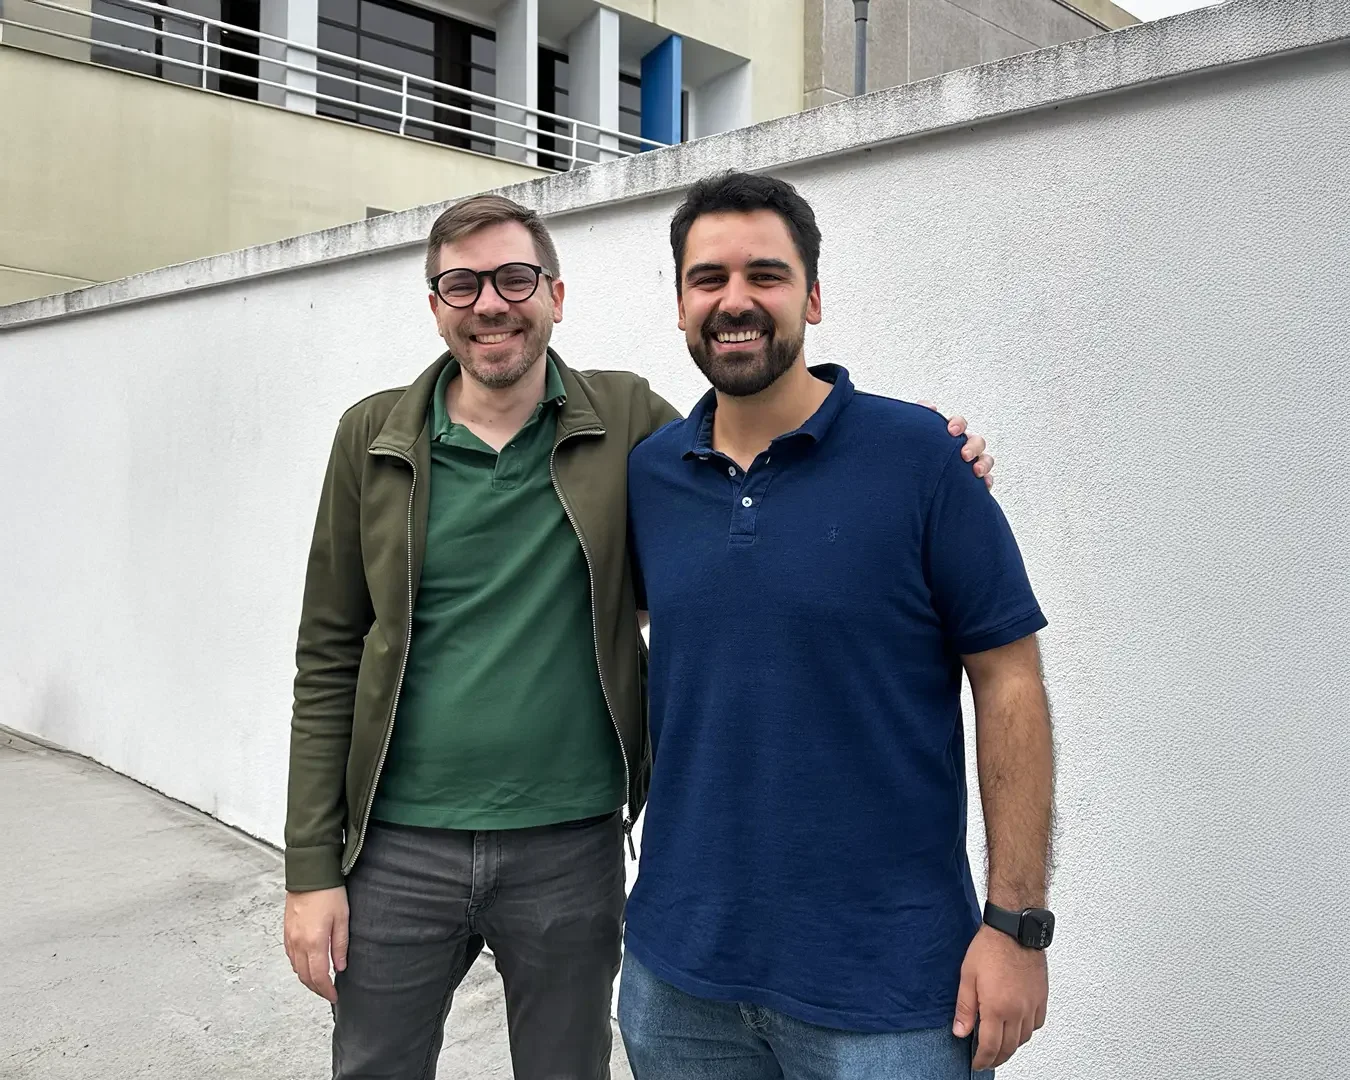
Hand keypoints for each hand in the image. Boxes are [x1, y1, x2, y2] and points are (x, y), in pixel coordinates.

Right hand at [284, 886, 348, 1002]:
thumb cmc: (329, 893)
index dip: (326, 990)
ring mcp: (290, 938)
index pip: (318, 976)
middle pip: (304, 976)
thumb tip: (340, 967)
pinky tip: (308, 965)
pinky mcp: (286, 931)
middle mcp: (298, 943)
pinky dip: (298, 966)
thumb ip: (341, 945)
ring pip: (296, 968)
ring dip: (307, 979)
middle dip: (316, 988)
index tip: (334, 996)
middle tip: (328, 993)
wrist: (310, 874)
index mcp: (314, 942)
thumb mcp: (342, 918)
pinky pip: (290, 957)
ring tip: (320, 982)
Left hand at [918, 402, 994, 488]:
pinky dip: (987, 481)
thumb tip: (931, 406)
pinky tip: (983, 484)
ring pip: (985, 459)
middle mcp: (961, 447)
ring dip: (984, 463)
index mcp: (948, 435)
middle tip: (964, 455)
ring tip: (976, 471)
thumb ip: (920, 417)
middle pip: (976, 441)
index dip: (958, 424)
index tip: (951, 431)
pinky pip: (985, 480)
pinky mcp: (971, 481)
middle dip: (973, 446)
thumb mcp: (911, 435)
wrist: (909, 482)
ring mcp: (969, 464)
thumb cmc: (912, 457)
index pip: (958, 423)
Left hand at [953, 924, 1047, 1069]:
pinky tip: (1018, 1027)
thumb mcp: (967, 976)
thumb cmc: (990, 947)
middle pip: (1009, 1048)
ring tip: (1000, 1045)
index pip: (991, 1047)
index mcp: (997, 1008)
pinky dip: (1027, 1031)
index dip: (982, 1060)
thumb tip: (960, 1032)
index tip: (976, 1064)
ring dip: (1012, 1046)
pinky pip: (1037, 1024)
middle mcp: (1018, 1011)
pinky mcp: (1041, 997)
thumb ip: (965, 1008)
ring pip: (1024, 1038)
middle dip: (996, 1058)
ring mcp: (1032, 1005)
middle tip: (986, 1059)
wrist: (1015, 929)